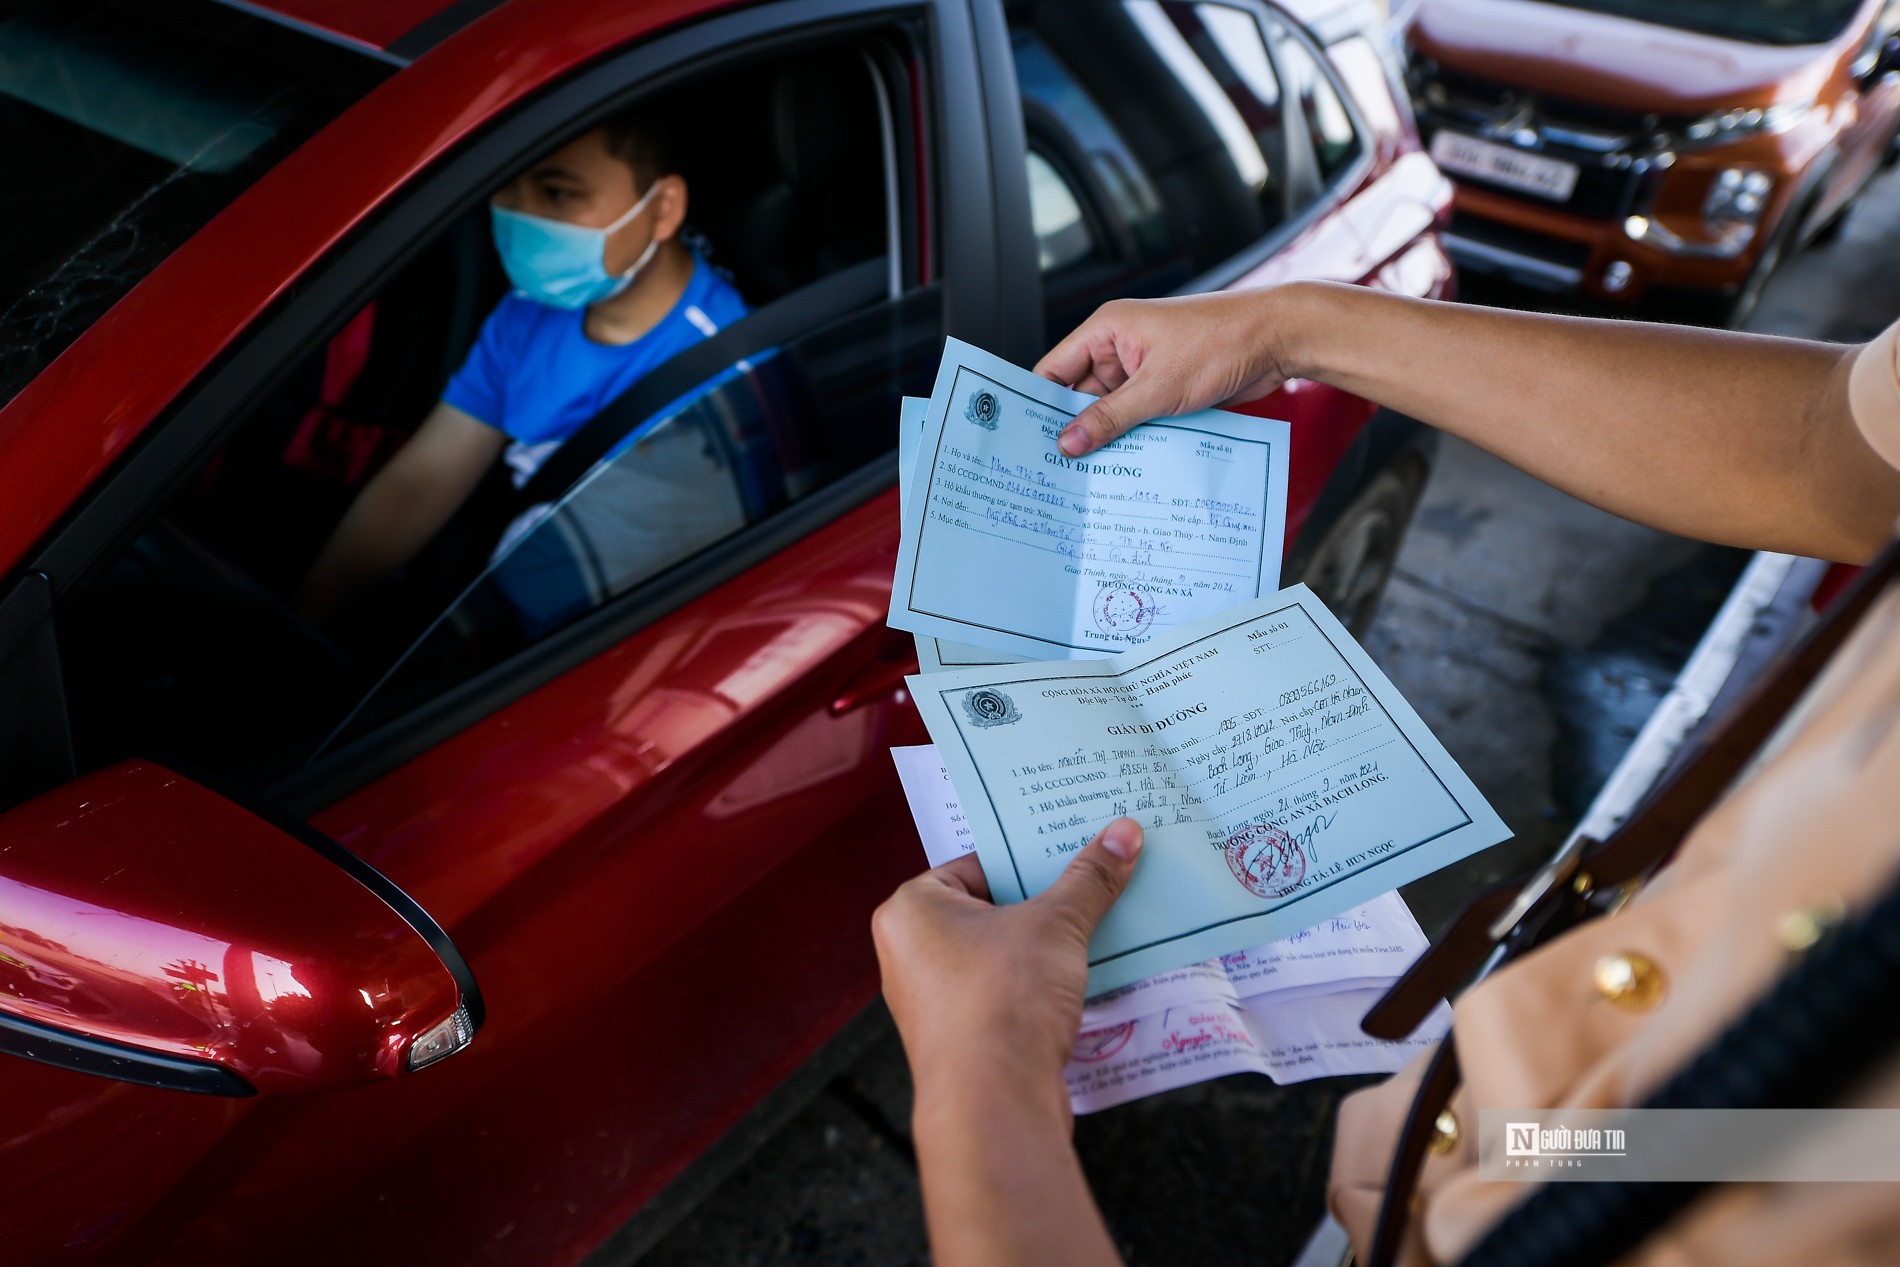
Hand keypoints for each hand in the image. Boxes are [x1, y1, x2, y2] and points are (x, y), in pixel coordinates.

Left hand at [872, 819, 1144, 1110]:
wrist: (993, 1105)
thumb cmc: (1002, 1001)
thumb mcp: (1056, 925)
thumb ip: (1089, 879)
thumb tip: (1122, 833)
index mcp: (912, 910)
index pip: (976, 864)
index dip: (1028, 856)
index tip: (1072, 849)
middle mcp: (910, 953)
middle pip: (992, 909)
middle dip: (1045, 902)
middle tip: (1094, 880)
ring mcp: (933, 1001)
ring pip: (1001, 955)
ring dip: (1048, 946)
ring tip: (1101, 924)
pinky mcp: (962, 1040)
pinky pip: (1005, 995)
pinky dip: (1040, 986)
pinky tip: (1086, 977)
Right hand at [1035, 289, 1301, 456]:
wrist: (1278, 339)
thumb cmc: (1223, 340)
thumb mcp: (1158, 387)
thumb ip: (1111, 418)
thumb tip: (1070, 441)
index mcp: (1107, 330)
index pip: (1055, 369)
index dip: (1038, 405)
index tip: (1026, 441)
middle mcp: (1120, 347)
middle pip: (1080, 396)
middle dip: (1074, 430)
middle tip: (1058, 470)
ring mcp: (1144, 369)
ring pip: (1110, 411)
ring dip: (1107, 438)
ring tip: (1089, 475)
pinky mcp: (1166, 388)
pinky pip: (1137, 417)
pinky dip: (1133, 438)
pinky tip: (1125, 466)